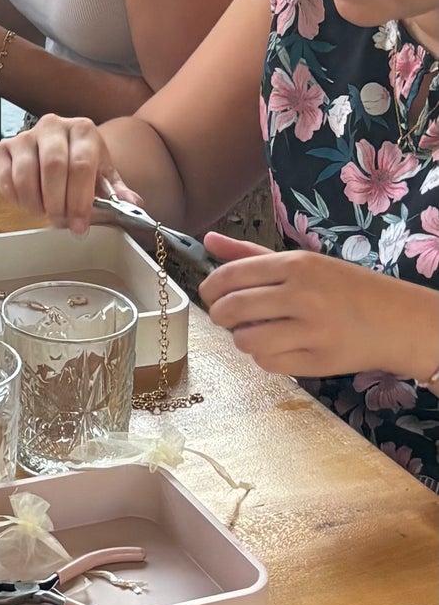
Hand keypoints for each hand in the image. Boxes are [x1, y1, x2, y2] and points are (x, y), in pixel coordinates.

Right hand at [0, 114, 117, 232]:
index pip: (82, 165)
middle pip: (53, 165)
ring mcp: (26, 135)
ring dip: (35, 200)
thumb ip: (117, 191)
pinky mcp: (3, 147)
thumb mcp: (103, 176)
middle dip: (57, 201)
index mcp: (83, 130)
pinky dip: (14, 195)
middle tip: (60, 221)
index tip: (79, 224)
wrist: (63, 149)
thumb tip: (134, 203)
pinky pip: (4, 174)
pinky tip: (27, 203)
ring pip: (26, 170)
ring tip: (44, 212)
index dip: (80, 199)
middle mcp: (53, 125)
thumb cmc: (83, 165)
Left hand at [201, 234, 438, 381]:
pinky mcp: (318, 362)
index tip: (210, 294)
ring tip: (256, 332)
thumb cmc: (347, 289)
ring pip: (246, 341)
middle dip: (220, 315)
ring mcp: (311, 331)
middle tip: (226, 316)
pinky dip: (264, 357)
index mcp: (297, 265)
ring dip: (242, 339)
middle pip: (232, 309)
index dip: (210, 288)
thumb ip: (252, 255)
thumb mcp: (305, 263)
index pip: (232, 275)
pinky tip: (278, 346)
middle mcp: (303, 295)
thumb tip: (208, 241)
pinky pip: (268, 363)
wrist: (397, 320)